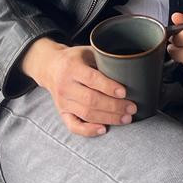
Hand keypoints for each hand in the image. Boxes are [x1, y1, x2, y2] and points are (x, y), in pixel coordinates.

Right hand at [20, 38, 136, 136]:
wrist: (50, 67)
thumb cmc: (74, 59)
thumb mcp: (87, 52)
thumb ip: (103, 60)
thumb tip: (130, 69)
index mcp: (72, 67)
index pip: (92, 79)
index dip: (109, 87)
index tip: (124, 92)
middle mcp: (65, 85)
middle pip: (91, 100)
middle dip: (114, 106)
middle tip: (132, 108)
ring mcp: (62, 101)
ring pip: (86, 114)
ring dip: (108, 118)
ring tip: (126, 118)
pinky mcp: (62, 112)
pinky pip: (73, 126)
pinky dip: (88, 130)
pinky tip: (103, 129)